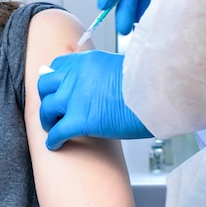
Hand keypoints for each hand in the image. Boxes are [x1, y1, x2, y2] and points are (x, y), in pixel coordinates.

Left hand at [38, 50, 152, 149]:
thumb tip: (88, 86)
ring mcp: (74, 98)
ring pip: (47, 110)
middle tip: (51, 110)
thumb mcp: (118, 67)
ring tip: (52, 128)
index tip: (56, 89)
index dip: (54, 80)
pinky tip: (55, 145)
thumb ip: (97, 74)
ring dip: (47, 121)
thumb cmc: (148, 83)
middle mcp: (75, 77)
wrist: (160, 93)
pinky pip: (57, 132)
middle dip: (45, 98)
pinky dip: (53, 140)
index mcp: (85, 61)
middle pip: (45, 86)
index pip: (57, 66)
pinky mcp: (79, 120)